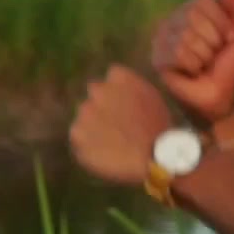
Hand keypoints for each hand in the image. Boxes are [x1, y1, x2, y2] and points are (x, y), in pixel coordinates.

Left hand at [68, 64, 172, 187]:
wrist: (151, 157)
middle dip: (103, 104)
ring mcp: (85, 112)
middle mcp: (99, 90)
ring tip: (113, 142)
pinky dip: (88, 143)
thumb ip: (130, 87)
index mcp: (120, 77)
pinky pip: (79, 136)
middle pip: (95, 92)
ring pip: (86, 115)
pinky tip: (105, 152)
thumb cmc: (157, 129)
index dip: (119, 90)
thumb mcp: (151, 98)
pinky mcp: (76, 133)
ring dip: (94, 124)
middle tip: (117, 123)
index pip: (113, 76)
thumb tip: (118, 89)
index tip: (126, 103)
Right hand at [151, 0, 233, 122]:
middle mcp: (174, 20)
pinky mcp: (157, 58)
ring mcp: (162, 39)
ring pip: (186, 37)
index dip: (220, 22)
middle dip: (212, 41)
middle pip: (193, 17)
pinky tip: (191, 72)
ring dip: (204, 57)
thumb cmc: (229, 66)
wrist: (221, 96)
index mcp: (193, 11)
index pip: (203, 1)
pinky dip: (192, 66)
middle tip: (212, 56)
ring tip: (202, 65)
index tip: (225, 40)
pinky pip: (177, 53)